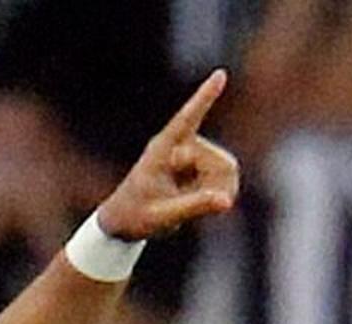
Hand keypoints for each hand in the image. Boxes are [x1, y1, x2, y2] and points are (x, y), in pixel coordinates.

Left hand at [95, 70, 240, 242]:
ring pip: (226, 169)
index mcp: (161, 150)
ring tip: (192, 206)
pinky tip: (199, 202)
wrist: (125, 221)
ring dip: (218, 190)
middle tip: (195, 205)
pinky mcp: (200, 166)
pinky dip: (219, 194)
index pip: (186, 120)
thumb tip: (226, 201)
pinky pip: (225, 178)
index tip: (220, 74)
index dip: (204, 98)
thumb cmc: (136, 216)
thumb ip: (194, 207)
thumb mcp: (163, 216)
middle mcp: (179, 145)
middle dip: (216, 183)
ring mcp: (192, 154)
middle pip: (219, 160)